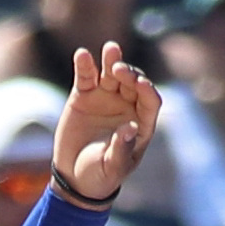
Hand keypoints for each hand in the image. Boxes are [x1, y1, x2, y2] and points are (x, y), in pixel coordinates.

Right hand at [53, 41, 161, 207]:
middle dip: (128, 74)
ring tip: (111, 49)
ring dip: (112, 60)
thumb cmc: (100, 175)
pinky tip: (82, 55)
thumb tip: (130, 126)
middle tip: (118, 69)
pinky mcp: (84, 95)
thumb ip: (121, 148)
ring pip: (112, 73)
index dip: (147, 90)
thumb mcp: (112, 167)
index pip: (150, 101)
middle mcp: (127, 106)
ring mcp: (106, 98)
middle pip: (133, 82)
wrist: (74, 176)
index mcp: (141, 123)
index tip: (140, 83)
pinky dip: (85, 65)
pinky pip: (87, 76)